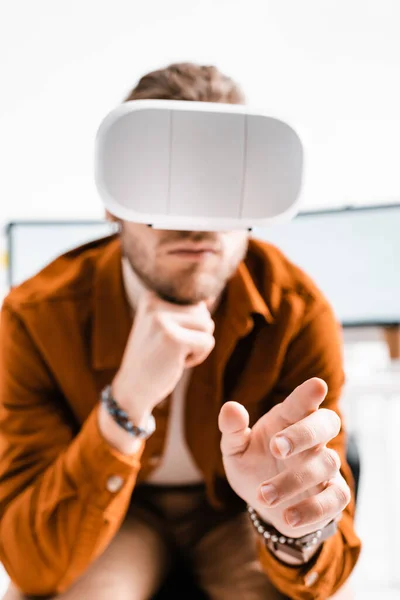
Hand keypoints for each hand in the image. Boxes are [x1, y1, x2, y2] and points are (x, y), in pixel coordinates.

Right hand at [112, 290, 214, 421]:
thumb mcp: (163, 326)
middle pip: (202, 312)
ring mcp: (162, 320)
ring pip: (207, 325)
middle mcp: (154, 303)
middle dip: (195, 334)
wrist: (132, 389)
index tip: (167, 339)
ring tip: (174, 354)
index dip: (189, 325)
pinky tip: (176, 362)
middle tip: (170, 349)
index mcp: (151, 296)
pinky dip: (199, 357)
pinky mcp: (173, 339)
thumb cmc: (154, 358)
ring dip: (198, 345)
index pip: (193, 301)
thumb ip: (183, 310)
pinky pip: (207, 342)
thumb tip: (210, 297)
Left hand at [218, 378, 350, 538]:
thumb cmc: (252, 464)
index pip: (301, 402)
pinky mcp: (333, 495)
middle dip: (304, 433)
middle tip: (276, 447)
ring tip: (263, 496)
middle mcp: (311, 439)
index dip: (309, 394)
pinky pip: (336, 498)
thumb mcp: (235, 448)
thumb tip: (230, 408)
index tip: (316, 386)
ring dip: (293, 480)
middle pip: (326, 423)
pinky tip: (288, 517)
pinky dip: (314, 509)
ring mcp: (325, 466)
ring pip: (325, 463)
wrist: (265, 503)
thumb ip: (232, 430)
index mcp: (288, 419)